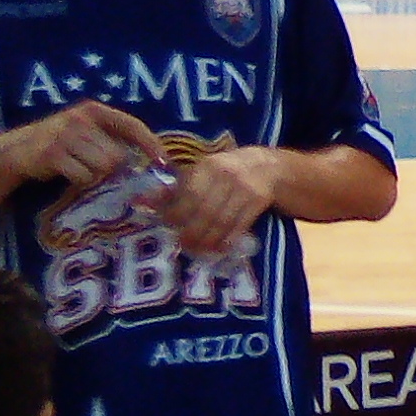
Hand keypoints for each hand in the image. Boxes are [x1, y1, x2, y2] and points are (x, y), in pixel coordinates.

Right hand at [5, 101, 165, 188]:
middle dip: (113, 169)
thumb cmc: (59, 145)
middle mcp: (81, 119)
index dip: (151, 145)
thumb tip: (151, 159)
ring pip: (103, 168)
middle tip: (95, 169)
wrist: (15, 152)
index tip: (165, 163)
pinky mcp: (53, 155)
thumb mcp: (85, 132)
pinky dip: (80, 181)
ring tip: (77, 169)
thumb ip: (112, 139)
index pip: (132, 125)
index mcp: (93, 111)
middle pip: (118, 155)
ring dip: (94, 175)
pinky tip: (66, 174)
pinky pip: (84, 176)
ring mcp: (65, 135)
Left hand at [157, 146, 279, 256]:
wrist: (270, 167)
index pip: (188, 194)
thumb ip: (177, 187)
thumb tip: (144, 201)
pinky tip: (219, 248)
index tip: (169, 227)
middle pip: (204, 210)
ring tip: (199, 249)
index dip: (176, 213)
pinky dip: (228, 239)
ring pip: (221, 220)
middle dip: (192, 231)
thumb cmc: (228, 171)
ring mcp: (245, 188)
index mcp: (208, 166)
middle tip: (184, 245)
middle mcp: (226, 175)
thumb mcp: (204, 172)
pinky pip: (240, 225)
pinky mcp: (259, 200)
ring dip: (208, 239)